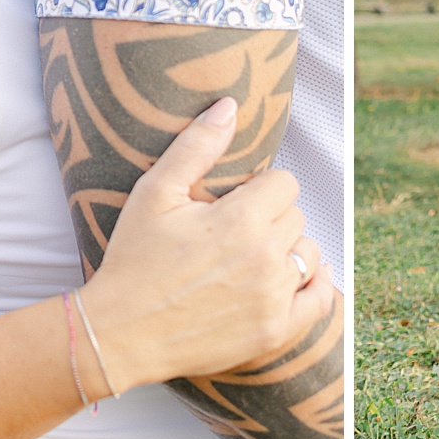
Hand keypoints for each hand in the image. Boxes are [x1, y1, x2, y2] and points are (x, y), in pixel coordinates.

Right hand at [80, 98, 332, 392]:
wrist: (119, 333)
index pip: (285, 183)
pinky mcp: (273, 332)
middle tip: (237, 229)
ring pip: (309, 254)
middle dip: (272, 217)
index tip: (238, 200)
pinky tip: (310, 276)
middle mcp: (264, 258)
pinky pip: (319, 304)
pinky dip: (318, 288)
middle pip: (296, 217)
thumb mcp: (154, 193)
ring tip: (256, 255)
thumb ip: (196, 146)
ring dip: (290, 250)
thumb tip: (229, 106)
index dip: (262, 188)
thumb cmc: (133, 259)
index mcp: (240, 219)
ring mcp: (272, 298)